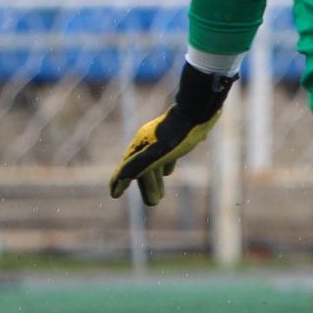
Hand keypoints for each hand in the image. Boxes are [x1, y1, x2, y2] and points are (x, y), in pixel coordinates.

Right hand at [108, 61, 236, 205]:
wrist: (198, 108)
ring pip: (154, 162)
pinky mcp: (176, 135)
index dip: (120, 181)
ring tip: (161, 195)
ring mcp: (161, 137)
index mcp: (141, 145)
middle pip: (143, 168)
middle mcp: (147, 140)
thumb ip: (138, 166)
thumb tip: (119, 179)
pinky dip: (164, 165)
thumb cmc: (180, 134)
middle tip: (153, 203)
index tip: (114, 195)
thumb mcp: (158, 153)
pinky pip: (165, 153)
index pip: (127, 168)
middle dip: (147, 186)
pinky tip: (168, 172)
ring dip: (155, 179)